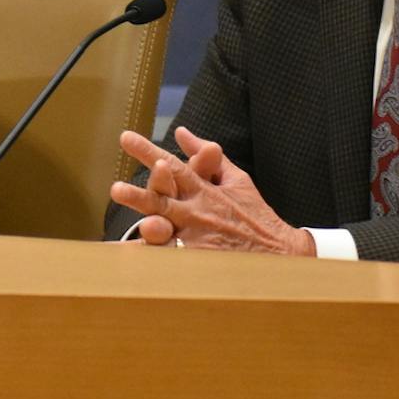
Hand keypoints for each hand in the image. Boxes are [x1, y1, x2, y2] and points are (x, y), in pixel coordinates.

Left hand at [109, 126, 313, 256]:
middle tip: (116, 189)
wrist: (281, 254)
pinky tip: (134, 265)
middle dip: (139, 195)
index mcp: (205, 190)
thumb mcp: (236, 180)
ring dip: (148, 232)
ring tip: (130, 232)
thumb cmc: (255, 215)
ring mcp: (199, 240)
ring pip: (168, 234)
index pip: (172, 166)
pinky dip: (155, 263)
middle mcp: (198, 213)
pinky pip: (174, 263)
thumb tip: (181, 132)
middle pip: (164, 202)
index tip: (126, 138)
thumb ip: (206, 157)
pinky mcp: (202, 263)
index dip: (148, 151)